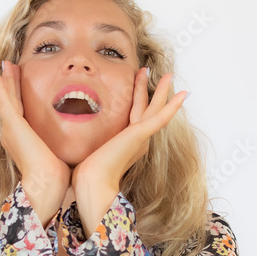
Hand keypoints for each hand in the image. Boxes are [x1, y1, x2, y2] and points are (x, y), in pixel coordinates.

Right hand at [0, 60, 69, 223]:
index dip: (19, 96)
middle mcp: (12, 134)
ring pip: (7, 98)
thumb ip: (62, 144)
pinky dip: (1, 87)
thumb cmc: (56, 176)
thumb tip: (76, 140)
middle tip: (9, 67)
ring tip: (5, 65)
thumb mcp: (59, 153)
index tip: (21, 82)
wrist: (48, 185)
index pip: (21, 112)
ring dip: (6, 81)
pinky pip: (4, 101)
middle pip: (11, 103)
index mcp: (22, 140)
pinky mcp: (12, 125)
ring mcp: (10, 129)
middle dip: (10, 85)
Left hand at [71, 68, 186, 224]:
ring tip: (169, 75)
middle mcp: (138, 140)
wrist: (92, 183)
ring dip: (162, 91)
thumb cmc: (87, 173)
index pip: (134, 115)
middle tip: (153, 72)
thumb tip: (72, 138)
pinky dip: (173, 106)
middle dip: (150, 90)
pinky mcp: (140, 135)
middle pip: (147, 109)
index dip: (136, 98)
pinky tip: (184, 94)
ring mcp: (141, 137)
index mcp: (128, 143)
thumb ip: (89, 142)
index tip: (135, 83)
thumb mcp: (88, 150)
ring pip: (154, 108)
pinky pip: (161, 117)